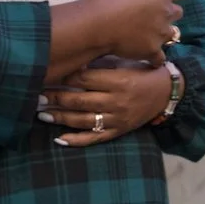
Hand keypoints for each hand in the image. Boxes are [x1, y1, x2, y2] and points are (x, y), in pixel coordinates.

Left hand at [38, 60, 171, 147]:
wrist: (167, 93)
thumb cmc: (143, 73)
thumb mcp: (126, 63)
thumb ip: (102, 64)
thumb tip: (72, 63)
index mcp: (119, 81)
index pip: (85, 80)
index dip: (65, 78)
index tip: (49, 75)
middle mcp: (117, 101)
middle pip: (80, 101)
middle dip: (56, 98)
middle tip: (38, 96)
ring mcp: (117, 119)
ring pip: (83, 120)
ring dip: (60, 117)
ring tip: (42, 113)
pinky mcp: (118, 131)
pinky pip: (95, 138)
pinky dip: (76, 140)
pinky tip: (60, 139)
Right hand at [85, 0, 187, 63]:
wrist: (97, 25)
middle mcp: (166, 12)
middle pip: (178, 12)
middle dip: (168, 13)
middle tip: (153, 14)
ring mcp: (161, 33)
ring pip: (172, 34)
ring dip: (162, 33)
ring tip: (148, 35)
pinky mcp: (153, 51)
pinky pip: (160, 57)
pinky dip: (155, 57)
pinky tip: (147, 55)